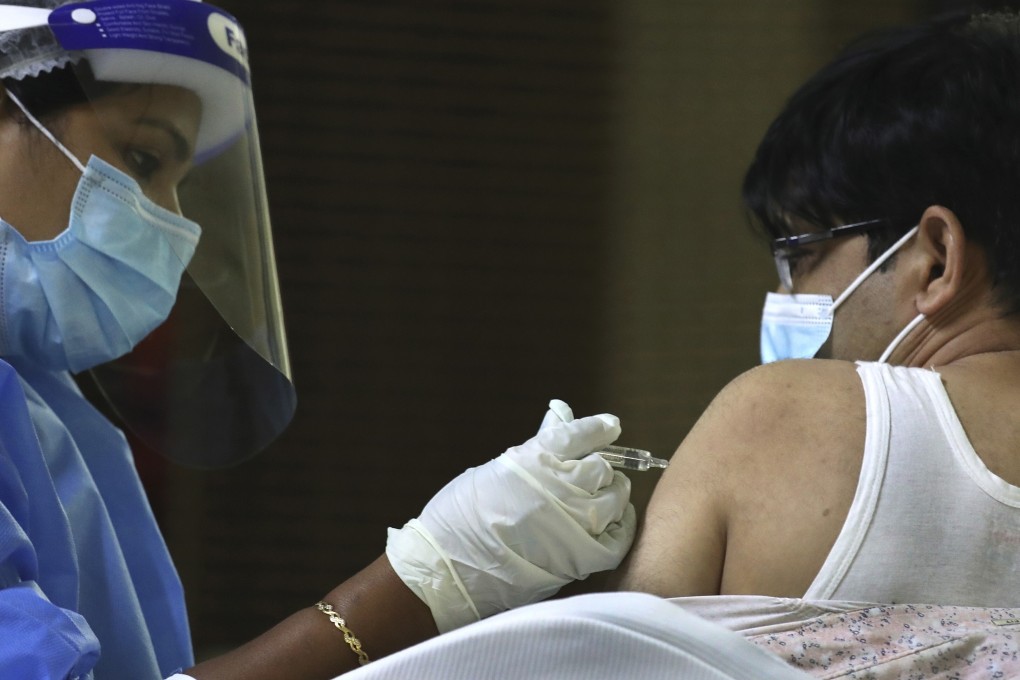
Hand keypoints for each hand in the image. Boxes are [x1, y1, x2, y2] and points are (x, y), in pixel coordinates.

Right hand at [386, 403, 635, 632]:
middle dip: (602, 469)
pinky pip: (618, 538)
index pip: (582, 434)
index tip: (610, 426)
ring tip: (602, 500)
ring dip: (612, 496)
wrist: (447, 568)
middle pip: (603, 467)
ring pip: (615, 499)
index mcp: (535, 458)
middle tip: (596, 475)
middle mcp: (560, 485)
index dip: (599, 428)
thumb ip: (536, 447)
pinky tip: (611, 525)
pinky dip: (619, 528)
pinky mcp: (580, 557)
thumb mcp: (497, 469)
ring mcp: (573, 521)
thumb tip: (559, 413)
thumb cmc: (461, 515)